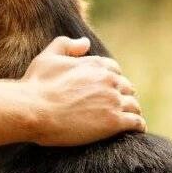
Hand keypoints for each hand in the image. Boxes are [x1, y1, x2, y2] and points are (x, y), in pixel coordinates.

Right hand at [22, 36, 145, 145]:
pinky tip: (136, 130)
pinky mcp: (114, 122)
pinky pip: (137, 122)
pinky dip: (138, 126)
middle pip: (127, 87)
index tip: (107, 90)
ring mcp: (113, 101)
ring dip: (131, 111)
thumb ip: (66, 45)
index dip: (111, 81)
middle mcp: (108, 80)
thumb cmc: (36, 85)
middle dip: (122, 95)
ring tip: (127, 119)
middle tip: (116, 107)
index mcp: (95, 64)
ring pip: (134, 105)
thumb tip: (86, 42)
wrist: (33, 110)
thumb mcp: (47, 58)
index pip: (114, 70)